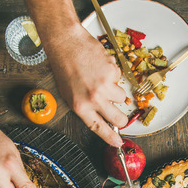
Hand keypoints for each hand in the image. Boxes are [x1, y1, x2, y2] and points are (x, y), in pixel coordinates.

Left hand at [46, 25, 128, 146]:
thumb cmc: (65, 68)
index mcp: (80, 106)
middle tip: (121, 116)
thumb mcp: (69, 94)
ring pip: (121, 97)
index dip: (110, 137)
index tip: (118, 143)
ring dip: (114, 91)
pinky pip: (119, 78)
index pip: (99, 128)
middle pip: (117, 118)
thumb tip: (99, 117)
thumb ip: (85, 108)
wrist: (67, 44)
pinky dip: (112, 74)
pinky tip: (100, 67)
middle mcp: (93, 98)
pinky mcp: (112, 72)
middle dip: (122, 119)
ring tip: (101, 81)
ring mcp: (104, 85)